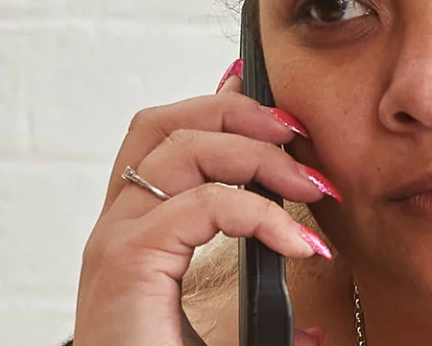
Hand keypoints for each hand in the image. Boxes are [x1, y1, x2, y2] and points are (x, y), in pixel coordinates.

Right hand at [73, 61, 339, 345]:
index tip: (281, 116)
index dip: (216, 109)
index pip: (160, 140)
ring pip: (180, 150)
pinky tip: (301, 245)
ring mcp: (117, 243)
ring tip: (311, 186)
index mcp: (132, 237)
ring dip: (256, 153)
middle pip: (163, 125)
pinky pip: (201, 207)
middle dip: (236, 111)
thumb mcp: (225, 344)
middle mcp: (116, 230)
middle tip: (299, 134)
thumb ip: (261, 324)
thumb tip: (315, 332)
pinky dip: (260, 215)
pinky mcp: (130, 264)